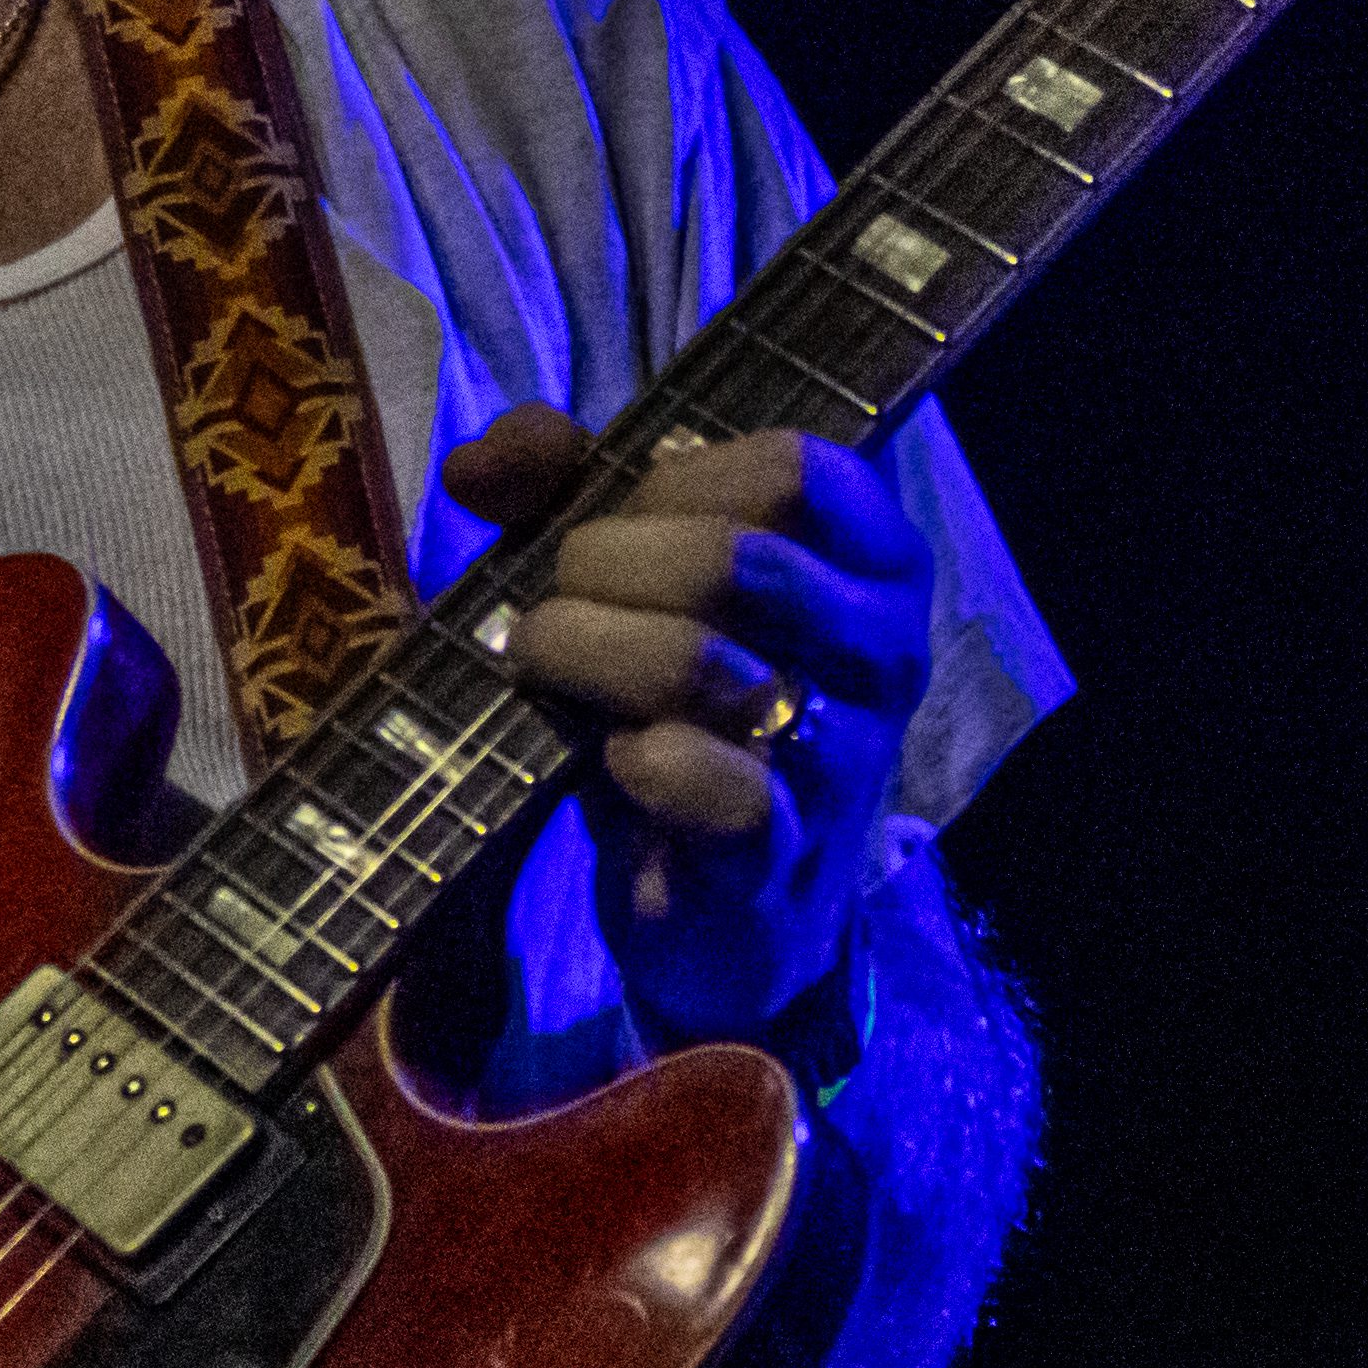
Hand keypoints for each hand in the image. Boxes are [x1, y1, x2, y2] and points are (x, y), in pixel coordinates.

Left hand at [441, 405, 925, 1051]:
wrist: (719, 902)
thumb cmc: (683, 705)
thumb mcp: (636, 573)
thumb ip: (563, 487)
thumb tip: (479, 465)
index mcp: (878, 562)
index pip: (792, 469)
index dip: (673, 484)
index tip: (618, 527)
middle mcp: (888, 651)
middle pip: (733, 557)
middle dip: (600, 570)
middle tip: (557, 612)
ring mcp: (845, 757)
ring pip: (701, 662)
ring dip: (584, 655)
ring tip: (552, 672)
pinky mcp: (781, 854)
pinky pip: (704, 784)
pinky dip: (632, 760)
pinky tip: (616, 760)